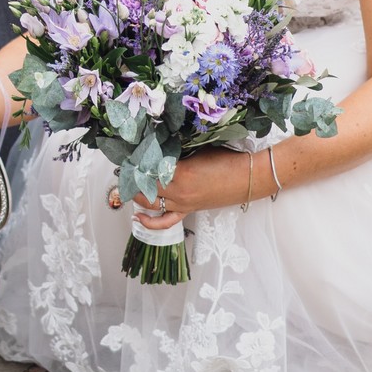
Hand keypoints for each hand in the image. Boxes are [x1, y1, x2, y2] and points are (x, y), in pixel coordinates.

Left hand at [110, 148, 247, 227]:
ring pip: (151, 203)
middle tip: (124, 168)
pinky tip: (138, 216)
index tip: (127, 155)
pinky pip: (166, 221)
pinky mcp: (189, 210)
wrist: (247, 178)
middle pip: (145, 186)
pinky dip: (150, 222)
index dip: (136, 162)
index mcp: (180, 173)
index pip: (148, 168)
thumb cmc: (227, 160)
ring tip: (127, 185)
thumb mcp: (199, 150)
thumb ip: (177, 152)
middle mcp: (178, 191)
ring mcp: (183, 203)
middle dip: (132, 178)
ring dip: (137, 195)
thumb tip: (157, 149)